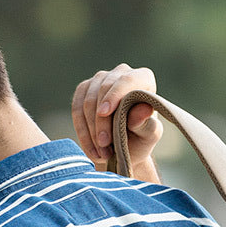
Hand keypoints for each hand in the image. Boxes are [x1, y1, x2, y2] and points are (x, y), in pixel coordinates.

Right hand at [72, 64, 162, 181]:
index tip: (103, 113)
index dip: (114, 95)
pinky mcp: (83, 90)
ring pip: (88, 101)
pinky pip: (77, 109)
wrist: (124, 148)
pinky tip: (91, 149)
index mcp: (143, 78)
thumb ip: (148, 124)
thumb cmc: (141, 139)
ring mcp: (100, 80)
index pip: (126, 81)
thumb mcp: (148, 136)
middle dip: (101, 121)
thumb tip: (144, 110)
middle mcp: (121, 73)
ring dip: (91, 130)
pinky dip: (82, 131)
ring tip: (100, 154)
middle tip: (104, 145)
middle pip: (104, 91)